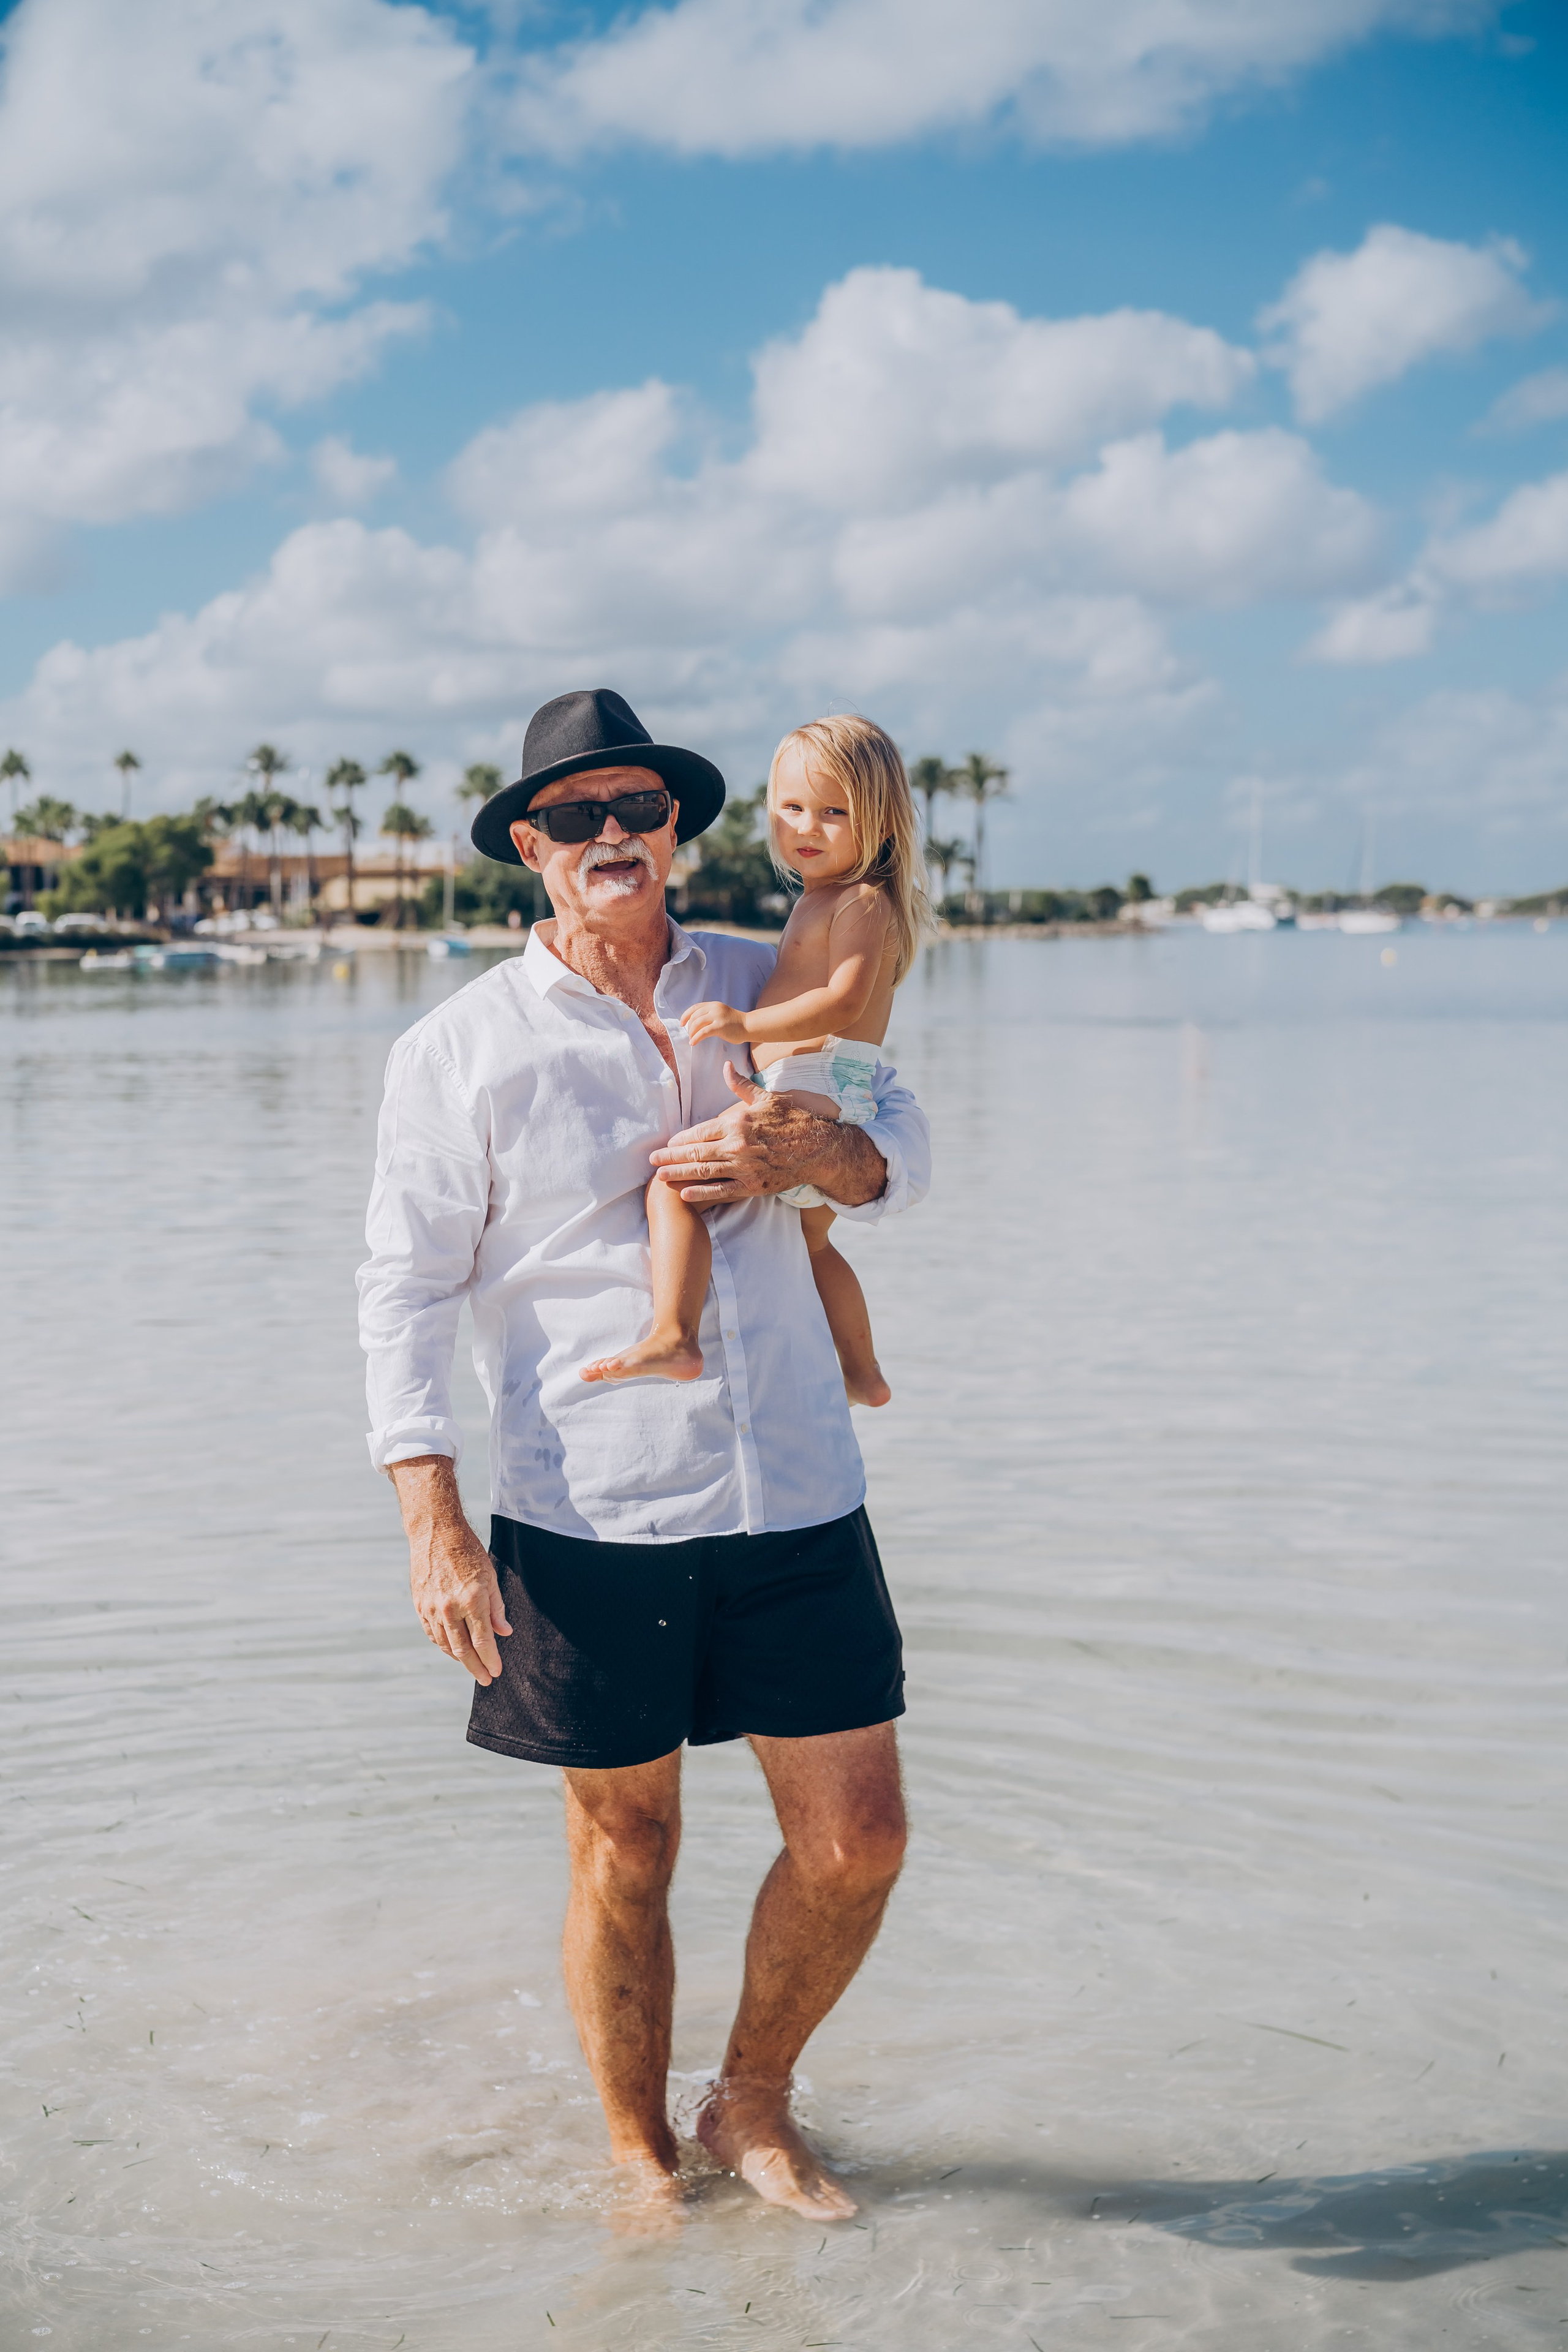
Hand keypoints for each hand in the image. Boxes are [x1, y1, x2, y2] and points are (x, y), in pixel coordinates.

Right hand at [390, 1455, 511, 1685]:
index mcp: (471, 1600)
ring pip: (445, 1644)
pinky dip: (442, 1645)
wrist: (435, 1532)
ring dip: (459, 1659)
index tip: (496, 1672)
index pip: (483, 1641)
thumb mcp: (490, 1576)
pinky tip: (452, 1649)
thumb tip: (505, 1632)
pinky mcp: (419, 1605)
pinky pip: (432, 1633)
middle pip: (462, 1649)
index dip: (490, 1659)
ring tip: (471, 1665)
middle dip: (476, 1667)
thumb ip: (496, 1607)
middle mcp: (449, 1608)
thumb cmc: (468, 1552)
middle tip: (485, 1679)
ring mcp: (431, 1608)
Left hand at [649, 1063, 885, 1205]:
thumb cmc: (795, 1119)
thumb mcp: (768, 1097)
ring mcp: (745, 1168)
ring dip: (679, 1174)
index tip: (667, 1142)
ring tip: (660, 1177)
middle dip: (671, 1157)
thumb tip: (725, 1067)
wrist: (821, 1147)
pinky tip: (685, 1193)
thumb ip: (742, 1086)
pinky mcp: (754, 1186)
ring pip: (704, 1172)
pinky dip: (701, 1192)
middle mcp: (737, 1145)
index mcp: (737, 1122)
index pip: (700, 1131)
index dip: (680, 1139)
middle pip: (695, 1152)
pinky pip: (722, 1191)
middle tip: (652, 1161)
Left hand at [680, 998, 751, 1045]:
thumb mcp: (721, 1014)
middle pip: (694, 1016)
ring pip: (697, 1023)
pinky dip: (696, 1038)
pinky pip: (703, 1032)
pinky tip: (693, 1043)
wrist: (748, 1026)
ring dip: (691, 1033)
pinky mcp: (720, 1026)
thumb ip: (710, 1015)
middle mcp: (714, 1008)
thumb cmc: (735, 1023)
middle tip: (689, 1035)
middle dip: (688, 1027)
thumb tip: (696, 1024)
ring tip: (691, 1039)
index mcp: (713, 1005)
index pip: (695, 1008)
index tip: (682, 1023)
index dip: (686, 1015)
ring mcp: (717, 1016)